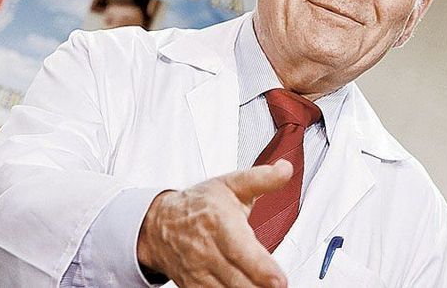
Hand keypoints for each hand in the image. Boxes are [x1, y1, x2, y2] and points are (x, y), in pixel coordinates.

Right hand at [137, 160, 292, 287]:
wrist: (160, 224)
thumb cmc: (199, 204)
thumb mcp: (231, 184)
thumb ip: (262, 179)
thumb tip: (286, 169)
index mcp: (218, 221)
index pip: (240, 250)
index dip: (261, 268)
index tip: (279, 280)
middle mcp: (206, 250)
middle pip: (238, 279)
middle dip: (261, 286)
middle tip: (278, 286)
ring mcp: (199, 272)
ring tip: (265, 286)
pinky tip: (247, 287)